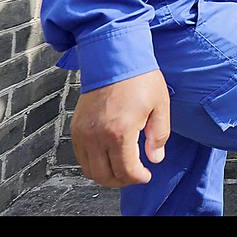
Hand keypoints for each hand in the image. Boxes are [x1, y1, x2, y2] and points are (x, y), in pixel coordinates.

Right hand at [71, 69, 169, 187]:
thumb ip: (159, 135)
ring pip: (89, 170)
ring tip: (122, 168)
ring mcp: (83, 132)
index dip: (138, 178)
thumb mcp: (160, 105)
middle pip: (104, 176)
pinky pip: (80, 156)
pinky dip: (93, 162)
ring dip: (106, 175)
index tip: (147, 175)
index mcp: (120, 131)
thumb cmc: (138, 77)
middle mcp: (97, 135)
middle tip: (135, 175)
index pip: (126, 170)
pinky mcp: (76, 127)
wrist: (113, 56)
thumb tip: (155, 158)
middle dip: (122, 180)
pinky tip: (108, 156)